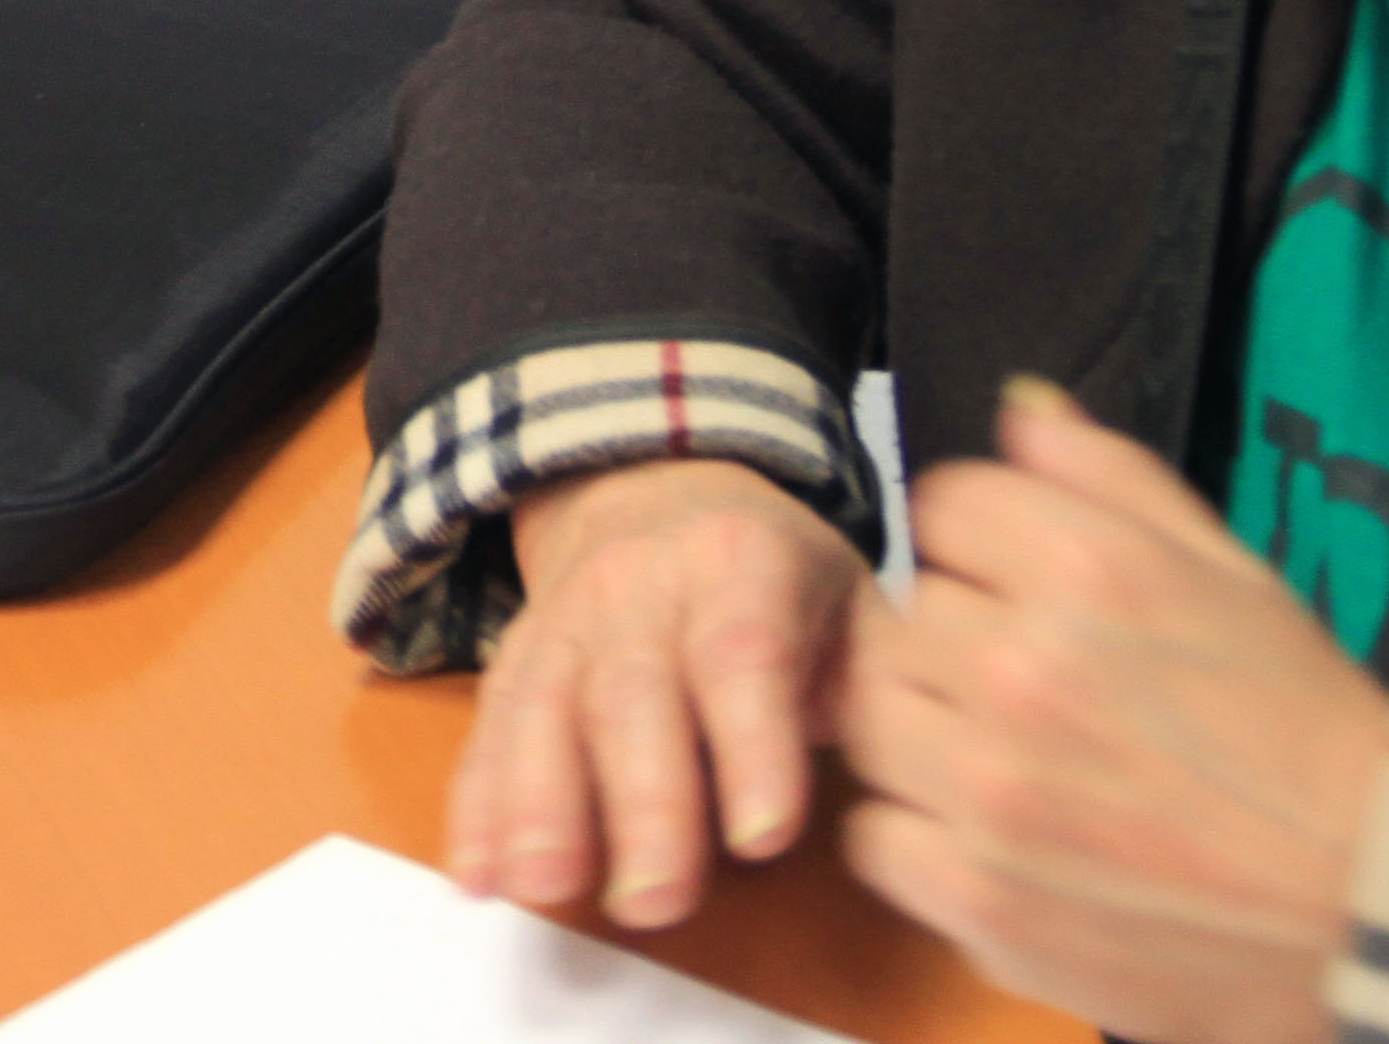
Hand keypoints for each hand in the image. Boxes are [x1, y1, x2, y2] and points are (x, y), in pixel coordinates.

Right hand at [449, 455, 872, 924]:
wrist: (651, 486)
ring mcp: (565, 617)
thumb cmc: (773, 575)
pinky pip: (491, 727)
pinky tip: (478, 871)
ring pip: (544, 705)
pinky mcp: (516, 657)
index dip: (750, 743)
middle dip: (641, 801)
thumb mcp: (843, 592)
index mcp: (741, 560)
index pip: (744, 651)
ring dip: (538, 802)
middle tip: (654, 901)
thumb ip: (872, 675)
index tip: (764, 838)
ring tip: (543, 885)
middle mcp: (640, 582)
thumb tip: (911, 755)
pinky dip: (477, 802)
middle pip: (634, 690)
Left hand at [834, 378, 1388, 1043]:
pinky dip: (923, 836)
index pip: (941, 505)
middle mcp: (1026, 669)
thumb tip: (1021, 405)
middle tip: (1025, 684)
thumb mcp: (1226, 569)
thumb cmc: (1302, 731)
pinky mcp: (982, 895)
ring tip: (1010, 757)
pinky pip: (879, 835)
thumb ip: (1108, 475)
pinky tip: (997, 834)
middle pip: (901, 610)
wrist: (1371, 898)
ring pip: (874, 717)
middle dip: (954, 636)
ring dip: (926, 729)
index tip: (1019, 585)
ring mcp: (995, 790)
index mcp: (1086, 568)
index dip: (981, 543)